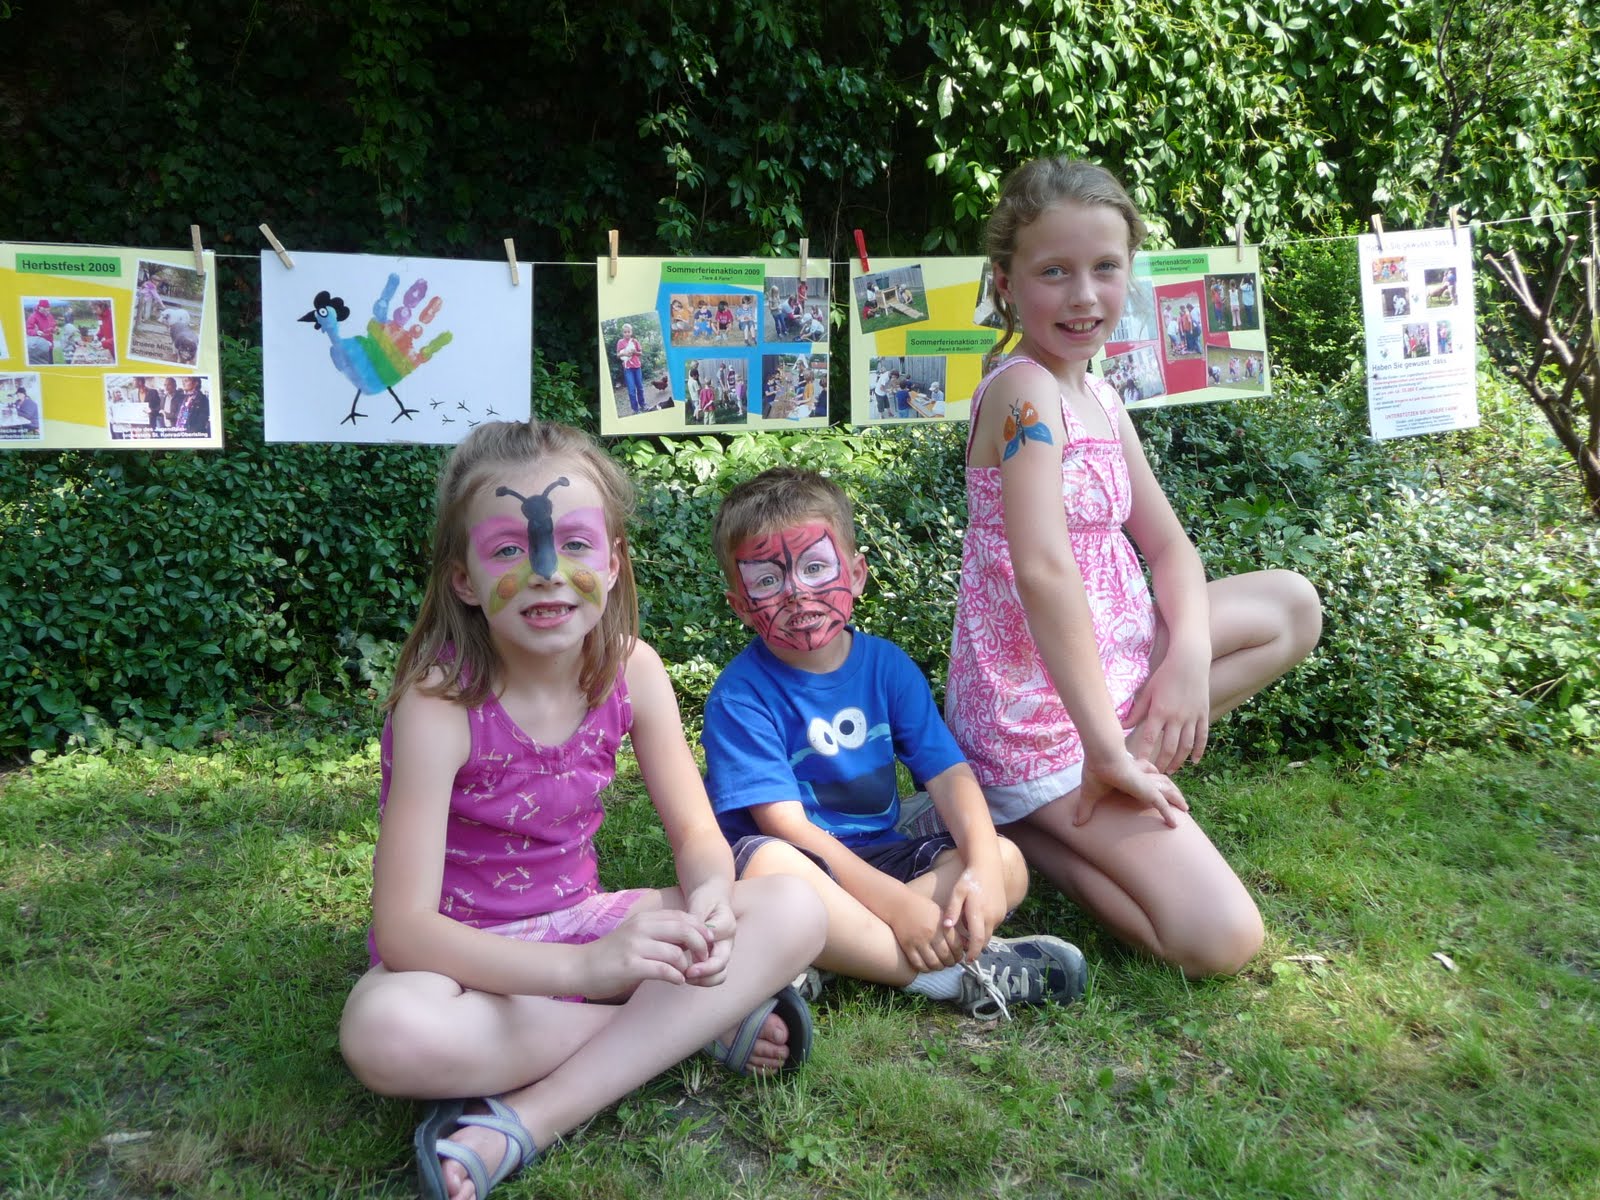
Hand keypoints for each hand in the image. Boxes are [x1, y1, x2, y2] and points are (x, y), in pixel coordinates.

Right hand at [584, 908, 712, 996]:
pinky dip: (676, 976)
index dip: (701, 930)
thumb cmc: (611, 955)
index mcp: (645, 919)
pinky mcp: (630, 966)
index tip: (708, 943)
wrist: (579, 967)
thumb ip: (658, 933)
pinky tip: (678, 981)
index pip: (684, 917)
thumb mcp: (635, 935)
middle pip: (685, 930)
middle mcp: (641, 928)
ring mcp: (635, 946)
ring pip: (676, 952)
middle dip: (701, 946)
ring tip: (686, 974)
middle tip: (704, 960)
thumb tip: (689, 939)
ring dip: (688, 966)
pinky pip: (663, 970)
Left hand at [684, 890, 735, 987]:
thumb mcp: (700, 904)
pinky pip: (712, 975)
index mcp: (727, 927)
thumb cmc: (704, 900)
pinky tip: (685, 974)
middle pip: (721, 967)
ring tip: (685, 977)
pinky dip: (700, 979)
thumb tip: (692, 938)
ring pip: (719, 975)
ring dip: (703, 980)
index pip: (720, 952)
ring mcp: (722, 952)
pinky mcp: (714, 957)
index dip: (706, 964)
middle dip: (705, 975)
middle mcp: (727, 943)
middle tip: (686, 976)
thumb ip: (698, 920)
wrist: (710, 898)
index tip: (690, 969)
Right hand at [887, 890, 963, 972]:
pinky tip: (929, 966)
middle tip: (951, 962)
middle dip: (951, 962)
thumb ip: (953, 930)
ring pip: (933, 963)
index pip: (956, 946)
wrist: (899, 905)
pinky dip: (926, 968)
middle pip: (946, 956)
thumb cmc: (922, 908)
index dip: (960, 954)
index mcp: (941, 924)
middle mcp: (931, 934)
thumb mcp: (941, 914)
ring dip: (940, 967)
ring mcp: (918, 941)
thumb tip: (967, 945)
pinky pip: (919, 964)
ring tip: (941, 965)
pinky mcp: (907, 947)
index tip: (959, 955)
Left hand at [941, 866, 1006, 962]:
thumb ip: (952, 910)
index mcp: (979, 913)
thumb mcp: (957, 892)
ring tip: (968, 936)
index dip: (973, 952)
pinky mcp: (1003, 910)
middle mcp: (992, 916)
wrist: (988, 865)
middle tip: (964, 952)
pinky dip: (985, 928)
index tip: (967, 960)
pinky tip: (975, 922)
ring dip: (980, 937)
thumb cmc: (969, 878)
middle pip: (985, 940)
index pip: (978, 940)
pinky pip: (993, 925)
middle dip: (976, 948)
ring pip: (990, 933)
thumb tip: (946, 927)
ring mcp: (1000, 914)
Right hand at [1075, 754, 1189, 828]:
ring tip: (1185, 808)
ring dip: (1177, 799)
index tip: (1158, 784)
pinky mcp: (1149, 792)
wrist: (1103, 758)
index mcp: (1130, 772)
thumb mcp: (1090, 793)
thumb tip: (1075, 823)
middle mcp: (1142, 776)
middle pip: (1162, 781)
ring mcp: (1147, 783)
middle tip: (1179, 800)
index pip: (1146, 774)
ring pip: (1168, 790)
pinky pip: (1163, 805)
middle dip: (1171, 789)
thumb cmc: (1096, 770)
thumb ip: (1086, 807)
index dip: (1153, 778)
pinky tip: (1175, 825)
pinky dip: (1169, 815)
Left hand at [1125, 653, 1210, 773]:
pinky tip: (1194, 761)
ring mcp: (1192, 717)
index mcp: (1159, 712)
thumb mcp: (1148, 691)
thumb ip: (1136, 711)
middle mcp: (1176, 717)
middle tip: (1156, 774)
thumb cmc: (1165, 675)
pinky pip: (1202, 737)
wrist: (1190, 662)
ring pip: (1186, 746)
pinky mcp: (1203, 714)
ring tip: (1172, 771)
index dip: (1143, 754)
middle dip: (1162, 763)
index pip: (1148, 739)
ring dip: (1179, 761)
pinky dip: (1199, 751)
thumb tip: (1121, 726)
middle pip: (1169, 747)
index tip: (1138, 767)